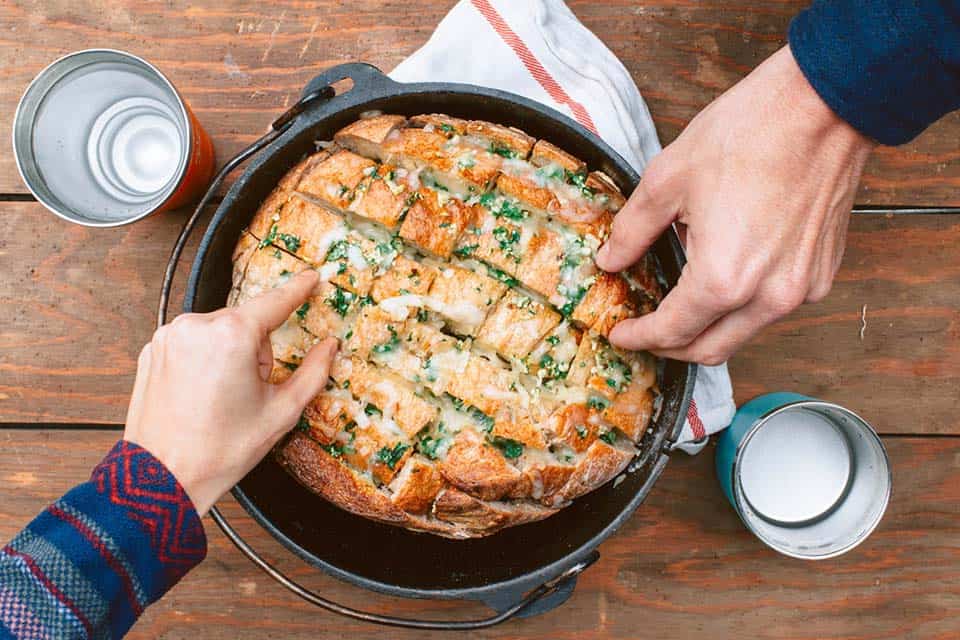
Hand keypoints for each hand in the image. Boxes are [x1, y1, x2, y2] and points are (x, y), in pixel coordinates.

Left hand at [123, 270, 336, 515]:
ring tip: (220, 398)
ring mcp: (169, 336)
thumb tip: (329, 347)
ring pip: (218, 332)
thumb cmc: (221, 449)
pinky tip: (200, 394)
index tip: (312, 277)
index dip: (298, 289)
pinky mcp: (152, 350)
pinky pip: (192, 343)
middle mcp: (196, 325)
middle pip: (246, 324)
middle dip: (255, 351)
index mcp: (232, 335)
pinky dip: (202, 361)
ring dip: (228, 354)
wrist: (161, 478)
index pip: (275, 301)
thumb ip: (313, 372)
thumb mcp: (281, 412)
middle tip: (249, 394)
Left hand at [597, 45, 873, 364]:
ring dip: (707, 327)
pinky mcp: (820, 274)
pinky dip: (741, 306)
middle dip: (671, 347)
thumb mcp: (668, 180)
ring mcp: (800, 289)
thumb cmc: (751, 133)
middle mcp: (767, 296)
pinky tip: (722, 278)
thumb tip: (611, 260)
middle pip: (710, 349)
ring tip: (679, 300)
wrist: (822, 106)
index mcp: (724, 278)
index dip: (640, 337)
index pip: (672, 331)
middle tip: (645, 331)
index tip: (621, 334)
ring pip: (742, 333)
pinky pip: (772, 309)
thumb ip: (632, 231)